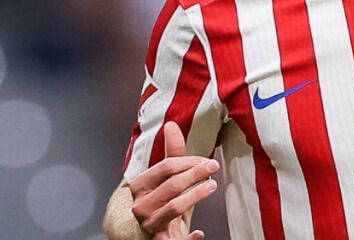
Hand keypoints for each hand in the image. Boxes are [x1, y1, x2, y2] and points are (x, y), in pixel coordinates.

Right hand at [128, 122, 219, 238]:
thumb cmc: (159, 200)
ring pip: (174, 208)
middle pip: (172, 186)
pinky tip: (199, 233)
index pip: (165, 168)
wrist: (148, 232)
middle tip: (212, 168)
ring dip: (196, 195)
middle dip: (195, 175)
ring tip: (211, 186)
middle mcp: (141, 206)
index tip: (206, 160)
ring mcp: (149, 224)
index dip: (188, 162)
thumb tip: (171, 125)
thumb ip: (171, 153)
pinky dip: (188, 238)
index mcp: (140, 186)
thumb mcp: (166, 177)